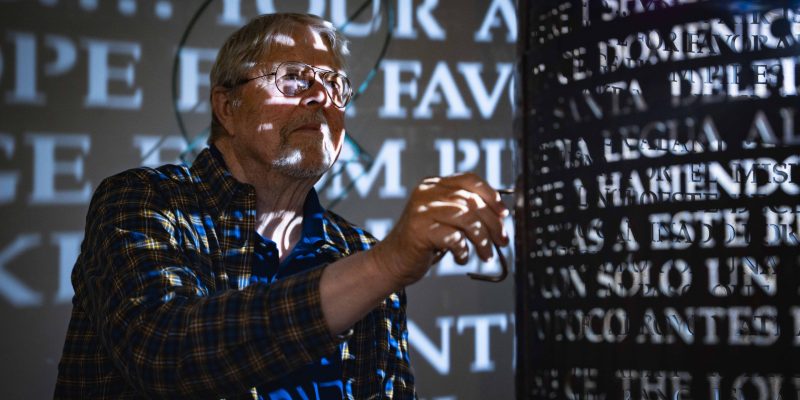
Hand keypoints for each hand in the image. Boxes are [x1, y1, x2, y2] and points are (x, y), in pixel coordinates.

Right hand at [372, 173, 509, 286]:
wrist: (394, 260)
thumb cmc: (424, 241)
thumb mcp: (446, 220)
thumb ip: (466, 211)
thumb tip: (501, 217)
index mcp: (434, 185)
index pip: (469, 180)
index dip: (491, 195)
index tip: (503, 214)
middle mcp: (427, 193)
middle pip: (471, 201)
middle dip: (492, 224)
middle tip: (502, 241)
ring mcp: (421, 210)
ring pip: (466, 219)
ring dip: (482, 240)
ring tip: (486, 254)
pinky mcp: (419, 230)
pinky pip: (454, 237)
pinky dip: (464, 250)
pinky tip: (462, 258)